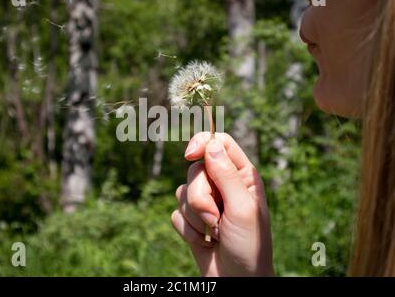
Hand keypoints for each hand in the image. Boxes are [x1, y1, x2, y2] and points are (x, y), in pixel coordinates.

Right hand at [171, 132, 273, 275]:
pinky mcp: (191, 220)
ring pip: (182, 192)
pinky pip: (175, 214)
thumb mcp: (242, 208)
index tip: (189, 155)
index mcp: (241, 176)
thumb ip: (226, 174)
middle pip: (195, 170)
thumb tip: (210, 144)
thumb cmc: (250, 246)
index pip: (219, 143)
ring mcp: (206, 203)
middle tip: (216, 218)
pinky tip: (205, 242)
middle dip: (201, 197)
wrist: (237, 281)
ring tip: (214, 233)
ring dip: (196, 217)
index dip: (202, 143)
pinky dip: (188, 230)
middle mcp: (222, 185)